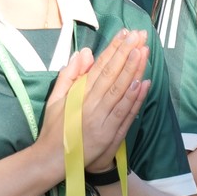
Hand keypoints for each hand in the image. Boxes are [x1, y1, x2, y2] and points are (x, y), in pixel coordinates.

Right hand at [34, 34, 151, 178]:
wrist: (53, 161)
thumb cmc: (55, 128)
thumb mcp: (55, 100)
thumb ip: (69, 76)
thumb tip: (84, 53)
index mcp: (78, 95)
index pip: (99, 68)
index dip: (113, 50)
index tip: (125, 34)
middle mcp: (91, 105)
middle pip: (112, 75)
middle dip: (127, 54)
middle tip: (139, 36)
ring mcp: (102, 120)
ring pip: (121, 91)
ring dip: (134, 71)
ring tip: (144, 52)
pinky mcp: (110, 135)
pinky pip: (125, 113)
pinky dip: (135, 98)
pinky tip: (144, 82)